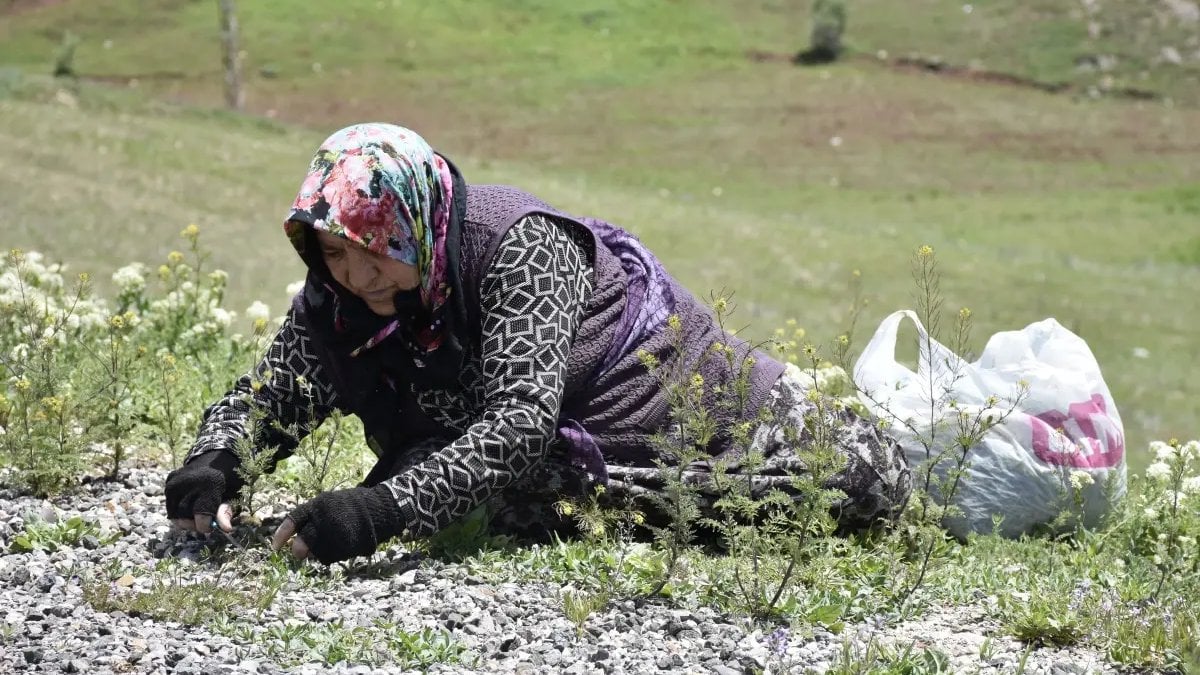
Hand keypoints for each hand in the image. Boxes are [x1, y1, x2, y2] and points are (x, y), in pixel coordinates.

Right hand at [164, 451, 241, 533]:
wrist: (217, 456)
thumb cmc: (229, 479)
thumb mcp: (234, 494)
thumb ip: (226, 511)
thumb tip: (226, 529)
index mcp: (210, 483)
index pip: (201, 515)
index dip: (205, 526)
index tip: (210, 527)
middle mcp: (189, 481)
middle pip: (185, 516)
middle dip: (194, 524)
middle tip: (205, 520)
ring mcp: (176, 480)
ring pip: (174, 513)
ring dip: (185, 519)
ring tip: (197, 512)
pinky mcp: (169, 480)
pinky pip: (170, 505)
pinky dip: (179, 509)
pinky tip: (190, 501)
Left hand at [270, 486, 401, 564]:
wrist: (378, 508)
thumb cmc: (346, 506)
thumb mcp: (327, 503)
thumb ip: (310, 518)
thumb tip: (292, 539)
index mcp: (317, 506)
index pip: (293, 521)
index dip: (282, 535)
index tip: (275, 547)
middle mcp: (324, 520)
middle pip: (302, 543)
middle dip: (299, 550)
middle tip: (299, 552)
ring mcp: (336, 535)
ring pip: (316, 553)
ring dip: (316, 552)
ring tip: (326, 543)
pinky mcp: (346, 546)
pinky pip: (330, 557)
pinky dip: (330, 555)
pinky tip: (338, 546)